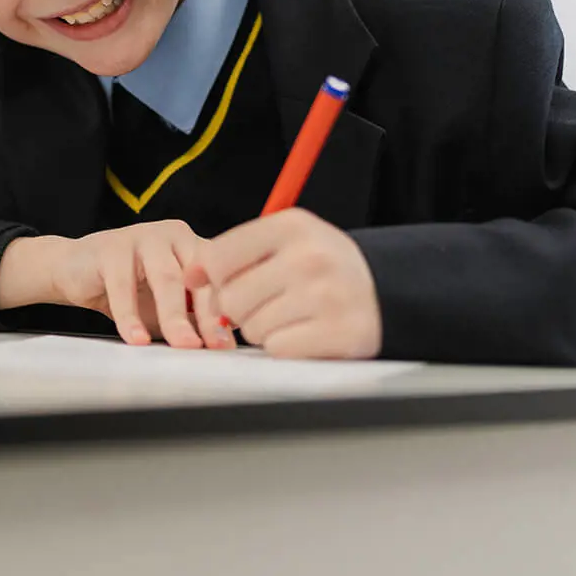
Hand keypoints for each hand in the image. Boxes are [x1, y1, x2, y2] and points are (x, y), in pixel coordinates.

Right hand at [0, 223, 233, 350]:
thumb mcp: (167, 305)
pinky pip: (123, 286)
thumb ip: (193, 317)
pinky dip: (131, 316)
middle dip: (207, 315)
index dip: (225, 310)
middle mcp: (173, 235)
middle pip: (197, 275)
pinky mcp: (110, 247)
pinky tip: (137, 338)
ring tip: (183, 345)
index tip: (227, 344)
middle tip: (214, 347)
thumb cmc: (127, 289)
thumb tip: (224, 342)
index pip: (218, 276)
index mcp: (193, 245)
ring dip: (175, 316)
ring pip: (166, 278)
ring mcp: (142, 236)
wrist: (73, 270)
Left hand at [185, 210, 381, 358]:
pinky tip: (304, 332)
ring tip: (291, 315)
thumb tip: (188, 276)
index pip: (219, 256)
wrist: (387, 289)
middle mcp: (308, 258)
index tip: (234, 281)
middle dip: (242, 308)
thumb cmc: (325, 265)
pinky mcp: (337, 334)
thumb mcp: (288, 239)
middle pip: (232, 298)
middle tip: (269, 302)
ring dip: (264, 328)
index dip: (218, 277)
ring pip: (252, 328)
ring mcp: (324, 297)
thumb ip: (237, 252)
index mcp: (292, 226)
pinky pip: (277, 349)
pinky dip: (285, 346)